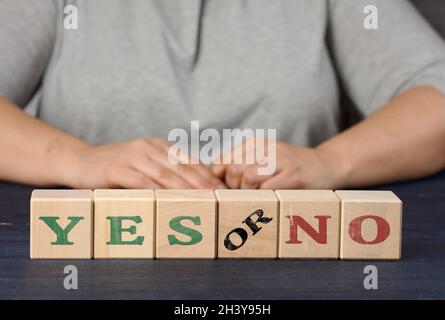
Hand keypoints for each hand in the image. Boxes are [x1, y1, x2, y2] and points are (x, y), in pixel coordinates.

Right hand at [68, 138, 225, 188]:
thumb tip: (193, 187)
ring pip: (164, 174)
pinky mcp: (116, 169)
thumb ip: (164, 170)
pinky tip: (168, 201)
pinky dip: (156, 191)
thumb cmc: (116, 167)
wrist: (81, 161)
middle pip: (180, 168)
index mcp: (158, 146)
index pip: (188, 160)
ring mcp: (132, 156)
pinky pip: (141, 181)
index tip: (222, 189)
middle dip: (201, 184)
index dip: (206, 175)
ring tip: (201, 202)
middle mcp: (148, 147)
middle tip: (218, 198)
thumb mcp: (143, 163)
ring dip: (185, 189)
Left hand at [212, 141, 341, 189]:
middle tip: (243, 198)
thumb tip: (210, 182)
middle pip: (232, 170)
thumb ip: (238, 169)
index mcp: (254, 143)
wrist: (325, 166)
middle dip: (233, 189)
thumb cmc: (288, 169)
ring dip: (248, 194)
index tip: (223, 192)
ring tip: (257, 198)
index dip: (218, 181)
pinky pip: (266, 189)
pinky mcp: (293, 174)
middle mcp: (265, 147)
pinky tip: (268, 200)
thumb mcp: (262, 162)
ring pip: (247, 178)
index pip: (222, 161)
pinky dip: (263, 198)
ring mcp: (280, 159)